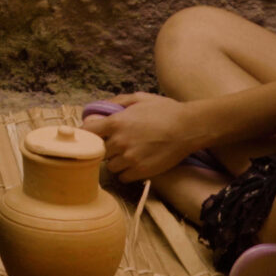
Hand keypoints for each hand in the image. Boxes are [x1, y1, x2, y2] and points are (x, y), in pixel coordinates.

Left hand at [81, 92, 205, 181]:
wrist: (188, 128)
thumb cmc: (165, 110)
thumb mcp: (140, 98)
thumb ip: (117, 102)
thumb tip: (100, 108)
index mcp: (116, 122)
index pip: (87, 132)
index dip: (88, 135)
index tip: (93, 136)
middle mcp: (119, 142)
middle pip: (99, 151)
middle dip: (106, 148)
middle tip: (118, 144)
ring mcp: (130, 158)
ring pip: (110, 166)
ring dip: (116, 161)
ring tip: (129, 154)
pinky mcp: (141, 171)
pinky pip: (123, 177)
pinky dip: (126, 173)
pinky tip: (135, 164)